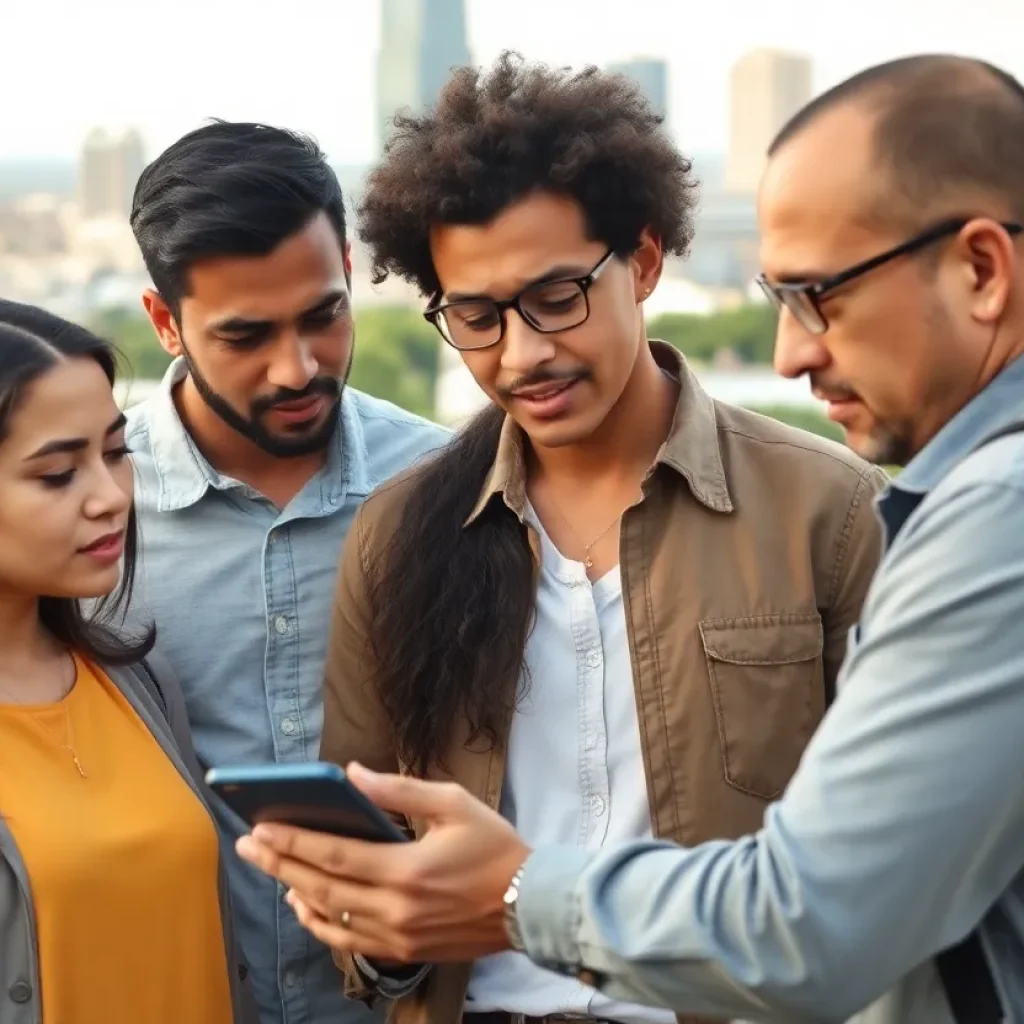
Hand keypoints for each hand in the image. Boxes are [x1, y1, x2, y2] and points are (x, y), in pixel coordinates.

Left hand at [235, 763, 530, 962]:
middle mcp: (395, 908)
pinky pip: (348, 941)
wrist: (528, 903)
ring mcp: (397, 936)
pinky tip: (305, 904)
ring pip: (329, 918)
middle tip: (246, 846)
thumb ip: (399, 790)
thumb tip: (352, 774)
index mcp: (407, 869)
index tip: (260, 828)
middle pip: (321, 887)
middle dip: (278, 864)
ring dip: (293, 892)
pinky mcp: (403, 952)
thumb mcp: (453, 803)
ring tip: (269, 870)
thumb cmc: (494, 846)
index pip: (334, 855)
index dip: (293, 841)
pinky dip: (320, 924)